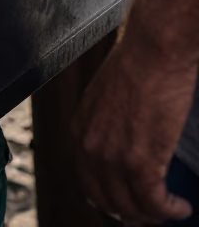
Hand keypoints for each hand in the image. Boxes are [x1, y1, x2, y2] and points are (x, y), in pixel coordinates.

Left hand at [74, 20, 196, 223]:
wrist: (153, 49)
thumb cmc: (137, 63)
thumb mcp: (107, 97)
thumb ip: (107, 124)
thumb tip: (122, 143)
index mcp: (80, 130)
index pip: (88, 181)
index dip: (110, 198)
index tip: (128, 201)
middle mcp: (90, 147)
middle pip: (107, 202)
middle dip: (130, 213)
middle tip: (150, 212)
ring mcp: (113, 158)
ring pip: (131, 208)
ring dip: (153, 215)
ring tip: (169, 210)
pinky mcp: (140, 163)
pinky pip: (154, 203)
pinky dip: (170, 210)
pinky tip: (181, 206)